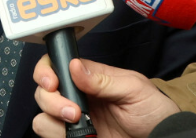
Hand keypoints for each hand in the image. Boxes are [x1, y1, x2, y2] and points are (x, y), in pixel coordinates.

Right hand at [31, 56, 178, 137]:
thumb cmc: (153, 111)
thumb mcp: (134, 89)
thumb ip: (103, 79)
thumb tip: (74, 66)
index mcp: (89, 78)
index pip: (56, 65)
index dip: (46, 71)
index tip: (51, 82)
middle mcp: (77, 97)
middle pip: (44, 91)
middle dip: (51, 99)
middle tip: (74, 111)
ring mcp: (74, 119)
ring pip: (42, 115)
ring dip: (52, 118)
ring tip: (76, 124)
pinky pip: (50, 135)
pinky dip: (55, 135)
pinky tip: (75, 136)